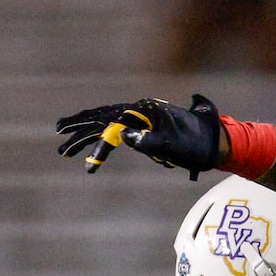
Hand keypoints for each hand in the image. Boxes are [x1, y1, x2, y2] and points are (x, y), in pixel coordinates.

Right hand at [56, 93, 222, 177]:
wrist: (215, 139)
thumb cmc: (197, 145)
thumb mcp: (173, 146)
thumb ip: (148, 142)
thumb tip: (122, 136)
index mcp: (142, 111)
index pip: (111, 126)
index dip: (98, 146)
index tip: (87, 165)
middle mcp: (138, 110)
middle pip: (101, 119)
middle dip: (79, 132)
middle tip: (60, 146)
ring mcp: (139, 115)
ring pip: (105, 122)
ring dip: (85, 132)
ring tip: (65, 142)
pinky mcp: (142, 123)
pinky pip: (115, 127)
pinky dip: (100, 133)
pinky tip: (91, 140)